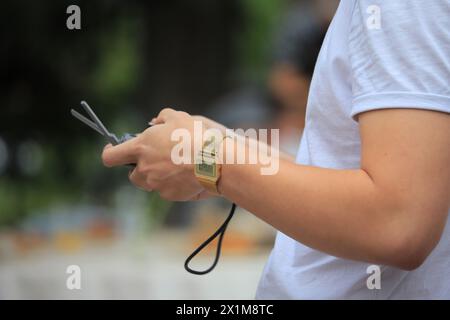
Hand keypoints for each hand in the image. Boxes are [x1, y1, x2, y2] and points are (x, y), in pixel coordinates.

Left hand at [102, 108, 217, 200]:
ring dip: (156, 177)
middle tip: (155, 160)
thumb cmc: (197, 136)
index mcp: (141, 148)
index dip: (110, 153)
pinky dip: (173, 184)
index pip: (111, 156)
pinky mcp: (170, 195)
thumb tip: (154, 123)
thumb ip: (162, 118)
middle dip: (140, 168)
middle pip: (131, 175)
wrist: (216, 162)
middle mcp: (145, 169)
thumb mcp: (179, 117)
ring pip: (150, 184)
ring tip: (176, 167)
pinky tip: (187, 175)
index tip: (113, 150)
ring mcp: (157, 184)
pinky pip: (166, 190)